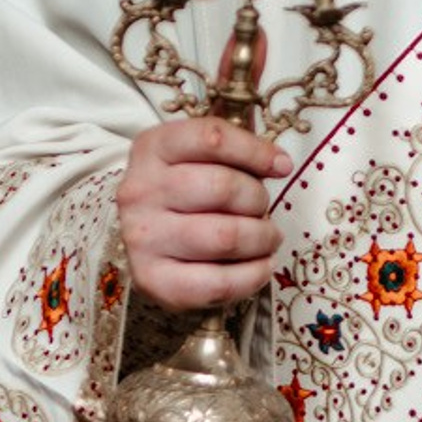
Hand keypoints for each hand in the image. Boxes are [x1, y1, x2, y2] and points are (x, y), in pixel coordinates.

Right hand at [117, 116, 292, 311]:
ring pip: (226, 236)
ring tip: (267, 237)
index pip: (211, 139)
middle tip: (263, 209)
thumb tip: (280, 165)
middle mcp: (140, 192)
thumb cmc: (182, 193)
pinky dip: (254, 274)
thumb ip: (236, 153)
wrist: (139, 241)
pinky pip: (220, 282)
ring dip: (262, 238)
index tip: (282, 167)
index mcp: (152, 149)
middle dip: (258, 200)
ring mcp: (142, 239)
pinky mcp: (153, 281)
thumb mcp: (197, 157)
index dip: (256, 152)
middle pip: (222, 188)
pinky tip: (261, 265)